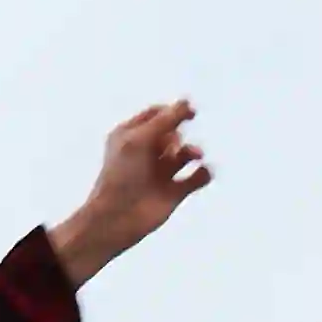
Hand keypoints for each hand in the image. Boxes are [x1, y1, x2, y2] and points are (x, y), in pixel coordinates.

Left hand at [49, 99, 211, 287]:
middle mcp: (147, 153)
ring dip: (193, 150)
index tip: (188, 112)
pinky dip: (204, 173)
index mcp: (131, 136)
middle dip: (177, 136)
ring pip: (187, 153)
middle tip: (170, 149)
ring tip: (194, 155)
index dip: (173, 111)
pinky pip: (198, 177)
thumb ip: (164, 120)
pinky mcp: (174, 193)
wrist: (117, 218)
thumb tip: (186, 103)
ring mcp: (161, 173)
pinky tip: (202, 173)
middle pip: (173, 132)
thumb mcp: (139, 139)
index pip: (156, 115)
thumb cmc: (121, 176)